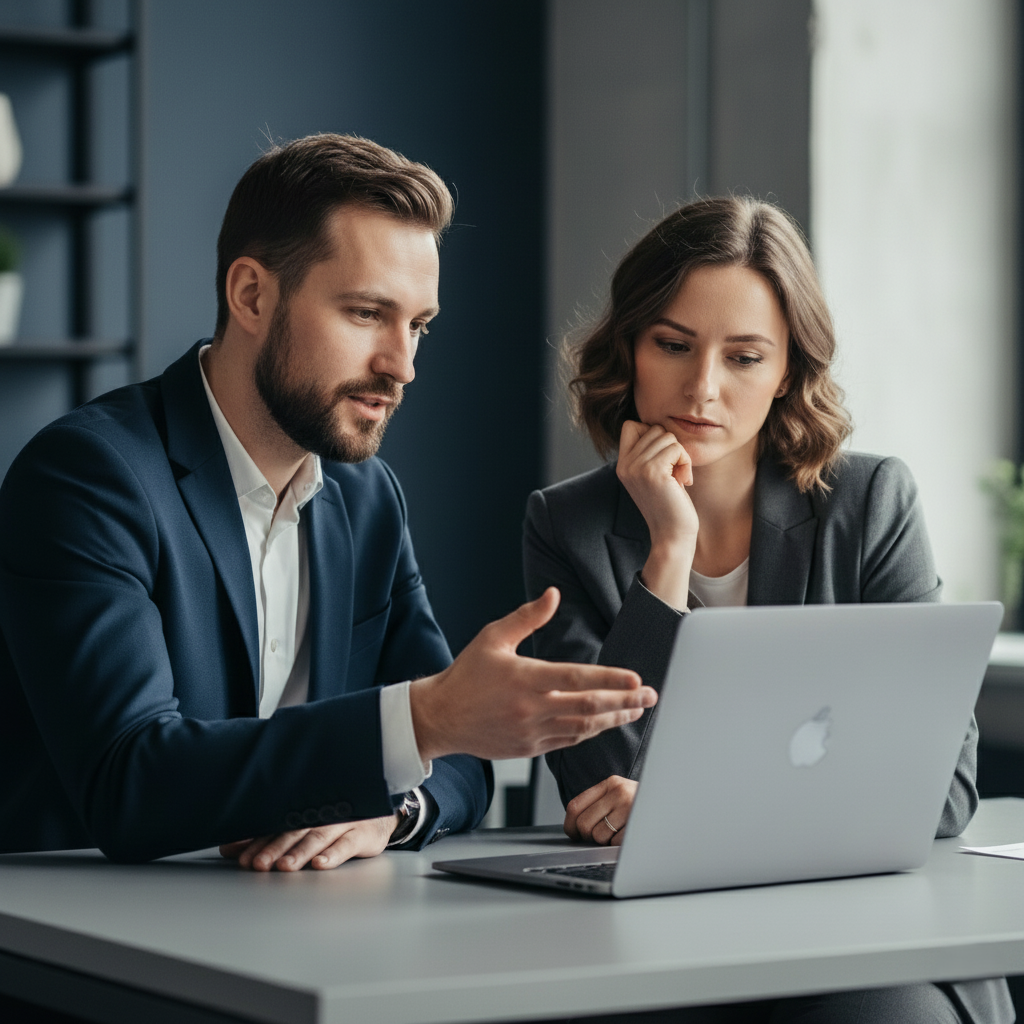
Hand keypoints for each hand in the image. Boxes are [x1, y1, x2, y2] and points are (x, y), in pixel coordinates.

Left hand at [219, 814, 398, 870]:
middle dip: (275, 848)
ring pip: (318, 837)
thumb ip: (265, 837)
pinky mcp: (362, 834)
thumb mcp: (300, 827)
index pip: (276, 826)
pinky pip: (346, 844)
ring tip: (285, 866)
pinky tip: (320, 864)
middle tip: (259, 864)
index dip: (259, 842)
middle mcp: (320, 814)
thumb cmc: (334, 822)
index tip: (242, 858)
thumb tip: (229, 847)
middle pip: (294, 832)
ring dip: (300, 852)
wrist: (379, 816)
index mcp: (303, 811)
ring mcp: (342, 823)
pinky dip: (333, 854)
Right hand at [410, 588, 656, 761]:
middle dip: (625, 701)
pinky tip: (605, 724)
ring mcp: (532, 732)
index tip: (636, 678)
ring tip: (636, 710)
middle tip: (650, 696)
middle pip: (589, 707)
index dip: (610, 680)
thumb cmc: (466, 675)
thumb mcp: (493, 637)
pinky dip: (590, 732)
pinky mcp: (529, 748)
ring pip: (583, 728)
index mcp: (525, 678)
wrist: (441, 717)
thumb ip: (527, 616)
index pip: (577, 679)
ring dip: (613, 719)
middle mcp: (531, 708)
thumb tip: (554, 594)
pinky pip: (568, 741)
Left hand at [564, 775, 637, 846]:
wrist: (676, 809)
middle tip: (601, 835)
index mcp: (610, 784)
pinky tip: (628, 836)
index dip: (570, 825)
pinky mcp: (637, 825)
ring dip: (606, 842)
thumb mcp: (621, 795)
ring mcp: (629, 808)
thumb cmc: (641, 806)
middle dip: (589, 836)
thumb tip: (576, 827)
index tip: (573, 834)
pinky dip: (619, 846)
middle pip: (584, 823)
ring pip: (598, 836)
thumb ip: (600, 804)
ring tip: (619, 833)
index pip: (575, 805)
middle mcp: (619, 792)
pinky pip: (615, 844)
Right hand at [617, 421, 697, 609]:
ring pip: (667, 436)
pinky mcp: (653, 472)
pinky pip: (677, 448)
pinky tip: (682, 482)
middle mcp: (625, 465)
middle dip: (671, 448)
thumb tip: (657, 425)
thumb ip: (649, 452)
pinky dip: (685, 462)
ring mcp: (637, 468)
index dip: (652, 435)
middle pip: (654, 429)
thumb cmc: (670, 504)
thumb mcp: (653, 474)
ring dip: (680, 456)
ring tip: (677, 478)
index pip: (631, 425)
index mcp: (622, 464)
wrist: (672, 535)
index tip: (662, 460)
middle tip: (673, 473)